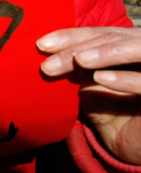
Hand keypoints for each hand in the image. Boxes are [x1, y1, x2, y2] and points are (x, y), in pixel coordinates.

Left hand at [38, 27, 140, 163]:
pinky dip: (125, 79)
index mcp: (126, 40)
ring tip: (79, 60)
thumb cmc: (109, 106)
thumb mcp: (89, 79)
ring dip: (105, 53)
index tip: (41, 44)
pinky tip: (101, 78)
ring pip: (134, 49)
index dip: (70, 36)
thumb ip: (75, 62)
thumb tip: (44, 47)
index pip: (97, 33)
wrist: (131, 139)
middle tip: (49, 63)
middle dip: (78, 48)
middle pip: (110, 39)